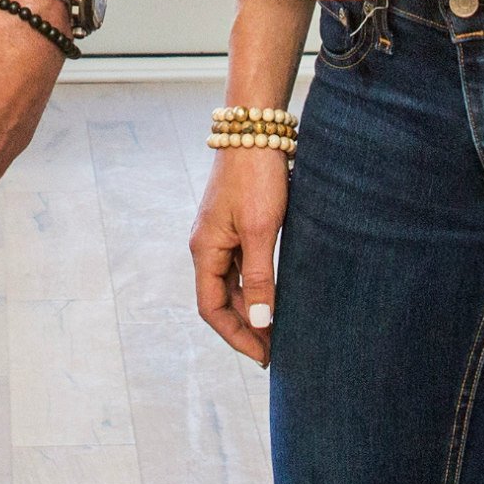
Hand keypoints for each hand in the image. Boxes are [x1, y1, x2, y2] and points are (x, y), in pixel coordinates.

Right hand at [189, 148, 289, 365]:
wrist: (257, 127)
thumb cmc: (256, 176)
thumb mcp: (260, 230)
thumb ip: (258, 278)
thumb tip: (258, 323)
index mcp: (204, 249)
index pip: (212, 309)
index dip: (236, 336)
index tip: (264, 355)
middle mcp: (207, 245)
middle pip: (220, 299)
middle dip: (246, 327)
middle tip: (276, 350)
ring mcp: (221, 233)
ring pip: (232, 284)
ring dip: (252, 308)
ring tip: (279, 329)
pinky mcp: (236, 223)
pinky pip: (241, 265)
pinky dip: (256, 286)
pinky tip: (276, 295)